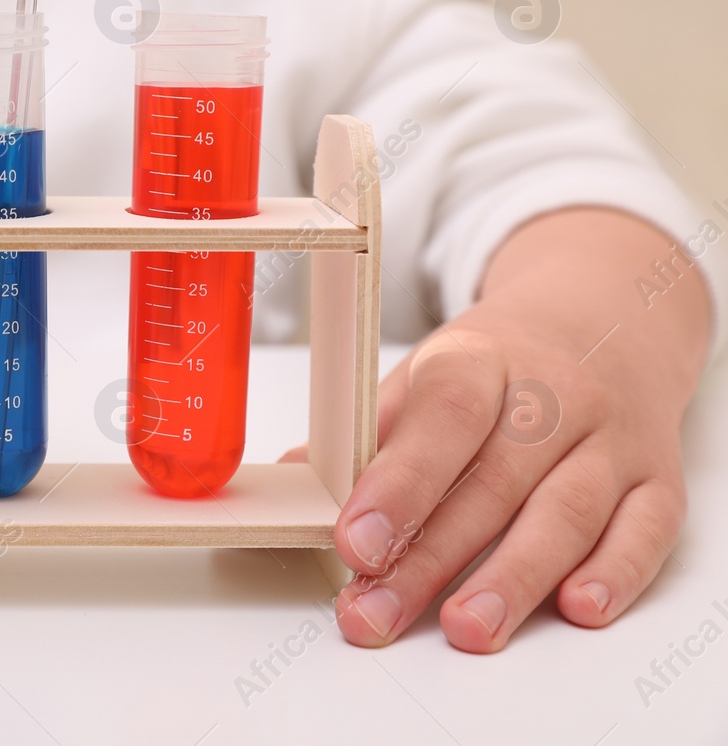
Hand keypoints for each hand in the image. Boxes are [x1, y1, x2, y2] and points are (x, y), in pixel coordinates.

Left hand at [294, 208, 711, 651]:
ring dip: (514, 578)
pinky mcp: (658, 479)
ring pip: (567, 512)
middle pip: (493, 482)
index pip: (443, 415)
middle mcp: (555, 393)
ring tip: (466, 630)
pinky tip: (576, 608)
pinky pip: (645, 530)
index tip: (356, 543)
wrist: (601, 325)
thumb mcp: (424, 376)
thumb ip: (369, 434)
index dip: (398, 483)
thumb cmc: (496, 366)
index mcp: (481, 357)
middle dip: (431, 560)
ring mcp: (612, 437)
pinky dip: (614, 572)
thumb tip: (297, 479)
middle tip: (378, 613)